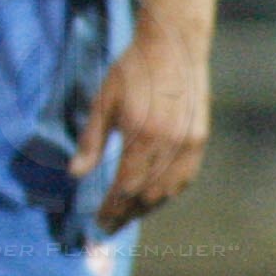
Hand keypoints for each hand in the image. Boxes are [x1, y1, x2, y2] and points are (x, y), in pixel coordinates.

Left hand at [71, 19, 210, 233]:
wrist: (173, 48)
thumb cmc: (131, 71)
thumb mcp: (103, 102)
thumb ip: (91, 141)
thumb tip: (75, 174)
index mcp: (143, 136)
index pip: (126, 186)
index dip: (112, 208)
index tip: (98, 222)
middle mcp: (170, 145)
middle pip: (148, 195)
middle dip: (127, 214)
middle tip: (109, 228)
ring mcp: (190, 144)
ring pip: (169, 190)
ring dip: (147, 207)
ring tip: (127, 216)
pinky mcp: (200, 139)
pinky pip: (185, 178)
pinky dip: (168, 192)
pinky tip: (153, 197)